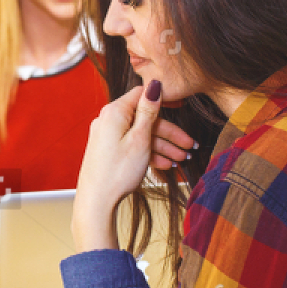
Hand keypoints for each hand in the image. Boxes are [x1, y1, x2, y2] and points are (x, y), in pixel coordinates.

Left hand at [72, 81, 193, 248]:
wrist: (96, 202)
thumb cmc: (118, 171)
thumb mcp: (140, 139)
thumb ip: (148, 111)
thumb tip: (154, 84)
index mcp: (114, 112)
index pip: (142, 95)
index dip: (163, 100)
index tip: (181, 107)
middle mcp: (108, 120)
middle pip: (145, 119)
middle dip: (169, 133)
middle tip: (189, 146)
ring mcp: (107, 136)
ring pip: (141, 135)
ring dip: (163, 146)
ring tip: (182, 159)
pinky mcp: (108, 151)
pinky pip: (132, 146)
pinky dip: (148, 153)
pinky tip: (166, 165)